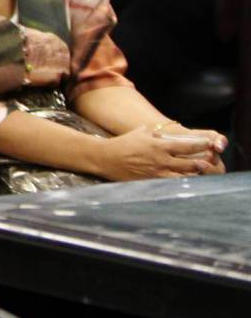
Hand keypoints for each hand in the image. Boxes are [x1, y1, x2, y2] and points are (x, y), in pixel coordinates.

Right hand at [99, 124, 224, 180]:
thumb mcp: (141, 132)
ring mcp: (157, 173)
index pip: (187, 146)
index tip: (209, 145)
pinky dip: (180, 183)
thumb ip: (157, 134)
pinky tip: (186, 183)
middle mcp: (161, 160)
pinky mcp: (151, 182)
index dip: (201, 146)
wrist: (106, 157)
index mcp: (160, 146)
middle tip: (210, 163)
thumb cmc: (123, 143)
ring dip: (194, 175)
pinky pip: (171, 184)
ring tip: (201, 174)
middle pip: (190, 164)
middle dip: (203, 164)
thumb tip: (167, 133)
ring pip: (183, 177)